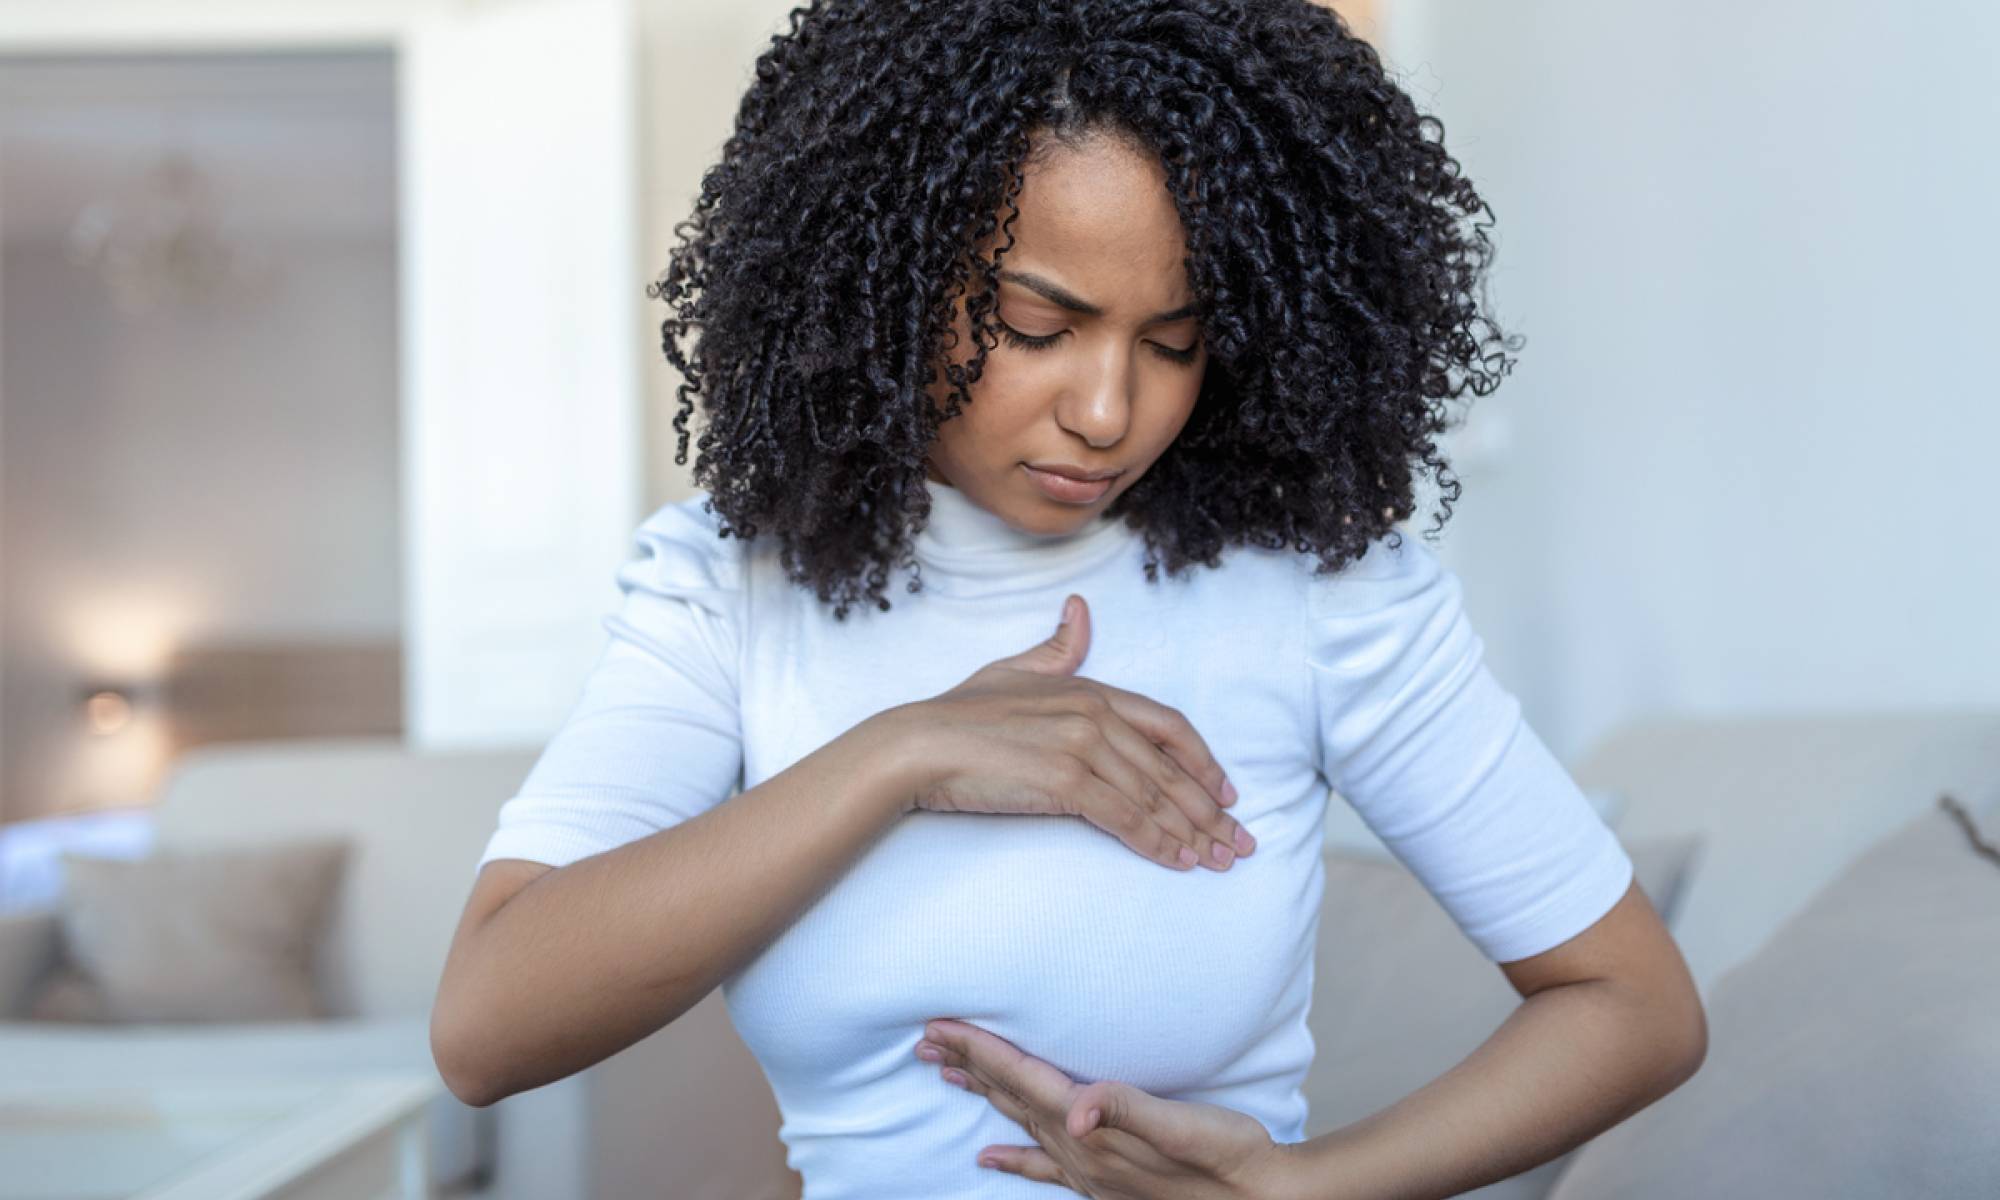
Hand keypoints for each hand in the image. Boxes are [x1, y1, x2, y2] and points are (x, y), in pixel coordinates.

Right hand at [882, 593, 1256, 872]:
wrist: (920, 744)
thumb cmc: (960, 713)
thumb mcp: (1013, 669)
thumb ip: (1057, 648)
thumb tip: (1081, 610)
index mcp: (1090, 689)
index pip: (1169, 726)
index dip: (1204, 762)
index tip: (1228, 793)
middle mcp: (1095, 715)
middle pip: (1171, 769)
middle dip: (1211, 811)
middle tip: (1239, 844)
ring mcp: (1082, 747)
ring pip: (1154, 797)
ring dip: (1191, 834)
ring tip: (1216, 860)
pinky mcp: (1065, 782)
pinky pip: (1125, 818)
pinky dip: (1156, 843)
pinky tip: (1176, 860)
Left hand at [916, 1018, 1296, 1197]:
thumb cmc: (1229, 1157)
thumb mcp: (1184, 1126)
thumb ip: (1127, 1110)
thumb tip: (1078, 1110)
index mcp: (1093, 1132)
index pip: (1022, 1080)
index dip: (980, 1050)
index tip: (939, 1026)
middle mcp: (1081, 1154)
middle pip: (1011, 1098)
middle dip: (968, 1066)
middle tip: (925, 1042)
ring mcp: (1090, 1172)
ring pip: (1021, 1125)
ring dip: (985, 1096)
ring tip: (947, 1076)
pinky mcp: (1104, 1182)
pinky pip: (1042, 1166)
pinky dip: (1013, 1159)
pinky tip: (988, 1160)